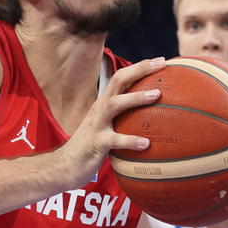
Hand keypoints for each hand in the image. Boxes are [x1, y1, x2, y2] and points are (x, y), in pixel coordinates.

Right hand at [61, 58, 165, 185]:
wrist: (65, 166)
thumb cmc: (91, 146)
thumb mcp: (106, 127)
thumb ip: (123, 118)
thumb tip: (150, 118)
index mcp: (104, 103)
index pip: (121, 77)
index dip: (140, 67)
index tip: (161, 61)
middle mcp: (100, 109)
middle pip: (118, 81)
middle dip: (140, 70)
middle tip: (163, 64)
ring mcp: (97, 125)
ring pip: (115, 105)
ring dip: (136, 98)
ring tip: (157, 95)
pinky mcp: (96, 143)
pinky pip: (114, 140)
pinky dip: (130, 141)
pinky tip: (146, 144)